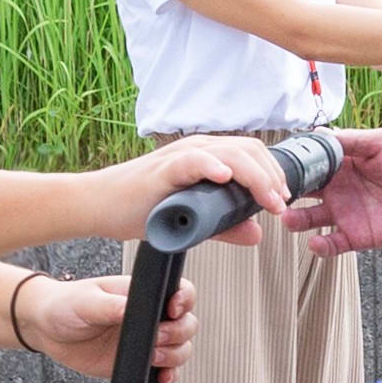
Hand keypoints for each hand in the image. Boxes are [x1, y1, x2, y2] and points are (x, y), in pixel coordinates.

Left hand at [17, 271, 199, 380]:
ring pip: (181, 349)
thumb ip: (111, 306)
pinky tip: (161, 377)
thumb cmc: (65, 305)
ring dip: (175, 355)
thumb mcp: (87, 301)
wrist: (46, 330)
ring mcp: (146, 341)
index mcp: (142, 294)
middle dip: (178, 333)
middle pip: (186, 324)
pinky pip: (165, 370)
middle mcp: (149, 317)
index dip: (184, 301)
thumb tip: (132, 310)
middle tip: (157, 338)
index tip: (173, 310)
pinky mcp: (138, 362)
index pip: (180, 292)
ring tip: (154, 358)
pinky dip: (169, 375)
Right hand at [73, 132, 292, 239]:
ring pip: (230, 152)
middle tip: (280, 204)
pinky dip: (213, 166)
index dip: (273, 174)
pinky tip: (225, 178)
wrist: (99, 205)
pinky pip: (193, 161)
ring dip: (255, 176)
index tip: (282, 200)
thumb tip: (256, 233)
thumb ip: (223, 226)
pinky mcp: (163, 168)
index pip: (252, 154)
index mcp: (208, 157)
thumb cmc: (139, 208)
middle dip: (272, 177)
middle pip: (249, 150)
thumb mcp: (191, 219)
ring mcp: (181, 156)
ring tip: (266, 198)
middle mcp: (198, 150)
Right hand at [285, 127, 381, 251]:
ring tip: (288, 218)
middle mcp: (338, 189)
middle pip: (302, 192)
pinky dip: (320, 246)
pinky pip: (331, 244)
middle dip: (285, 193)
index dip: (293, 166)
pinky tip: (315, 243)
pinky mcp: (356, 236)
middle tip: (275, 194)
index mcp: (341, 165)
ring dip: (295, 220)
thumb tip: (317, 133)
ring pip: (309, 219)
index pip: (309, 165)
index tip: (279, 166)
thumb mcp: (381, 141)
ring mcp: (345, 213)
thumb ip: (350, 140)